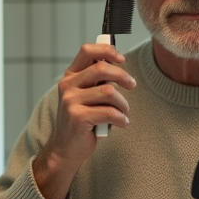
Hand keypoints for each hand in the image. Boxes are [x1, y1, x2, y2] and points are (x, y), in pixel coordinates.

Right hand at [31, 43, 135, 198]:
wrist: (66, 148)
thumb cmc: (81, 120)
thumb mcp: (84, 96)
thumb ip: (95, 81)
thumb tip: (117, 64)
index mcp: (70, 76)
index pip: (87, 51)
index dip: (107, 51)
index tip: (122, 59)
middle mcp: (67, 86)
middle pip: (102, 68)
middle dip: (123, 76)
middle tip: (132, 85)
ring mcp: (70, 101)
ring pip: (109, 92)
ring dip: (123, 103)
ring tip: (123, 112)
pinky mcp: (78, 117)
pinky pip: (110, 112)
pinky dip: (122, 118)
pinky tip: (122, 123)